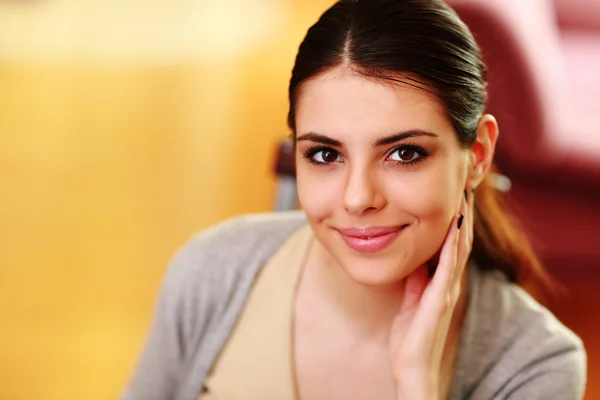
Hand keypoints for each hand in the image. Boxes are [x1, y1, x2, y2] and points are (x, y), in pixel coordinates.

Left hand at [389, 191, 473, 399]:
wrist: (411, 365)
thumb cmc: (410, 335)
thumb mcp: (410, 297)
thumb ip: (415, 278)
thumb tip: (414, 257)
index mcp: (440, 281)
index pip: (451, 244)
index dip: (455, 219)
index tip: (453, 194)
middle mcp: (448, 282)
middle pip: (459, 241)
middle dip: (463, 213)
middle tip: (465, 185)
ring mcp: (447, 290)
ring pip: (459, 249)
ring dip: (462, 222)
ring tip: (464, 196)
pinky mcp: (440, 298)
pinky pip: (448, 266)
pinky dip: (453, 244)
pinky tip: (455, 225)